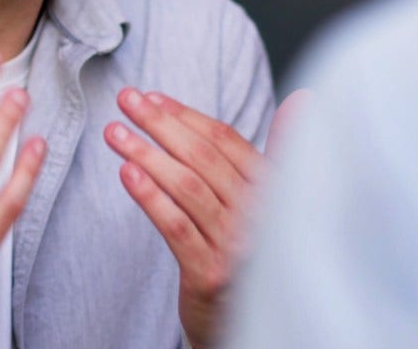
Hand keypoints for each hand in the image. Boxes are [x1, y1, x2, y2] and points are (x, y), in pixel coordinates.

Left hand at [104, 89, 307, 347]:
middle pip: (203, 158)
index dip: (187, 116)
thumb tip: (303, 99)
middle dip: (160, 125)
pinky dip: (150, 196)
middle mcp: (261, 216)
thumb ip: (277, 152)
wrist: (239, 319)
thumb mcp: (268, 202)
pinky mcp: (211, 273)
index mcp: (274, 191)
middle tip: (126, 100)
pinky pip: (176, 226)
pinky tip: (126, 174)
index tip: (154, 98)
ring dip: (146, 154)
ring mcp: (237, 246)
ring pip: (186, 187)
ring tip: (115, 134)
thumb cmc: (247, 251)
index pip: (226, 141)